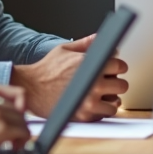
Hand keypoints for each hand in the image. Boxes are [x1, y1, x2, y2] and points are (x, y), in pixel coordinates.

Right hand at [0, 89, 30, 153]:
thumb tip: (6, 124)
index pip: (12, 106)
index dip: (16, 118)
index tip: (15, 129)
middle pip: (20, 114)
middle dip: (20, 127)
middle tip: (16, 140)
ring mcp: (0, 116)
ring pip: (23, 123)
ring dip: (22, 135)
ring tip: (15, 145)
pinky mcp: (3, 129)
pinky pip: (23, 132)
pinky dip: (23, 141)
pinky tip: (15, 148)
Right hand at [11, 35, 129, 121]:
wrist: (30, 88)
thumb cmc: (45, 70)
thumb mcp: (65, 50)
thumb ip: (86, 43)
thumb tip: (99, 37)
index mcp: (90, 65)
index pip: (120, 66)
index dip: (117, 67)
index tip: (114, 69)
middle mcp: (93, 84)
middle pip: (122, 85)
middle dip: (116, 83)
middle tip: (108, 82)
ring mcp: (89, 101)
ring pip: (116, 103)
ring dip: (110, 99)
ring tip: (101, 95)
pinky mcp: (84, 116)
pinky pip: (104, 115)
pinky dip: (101, 111)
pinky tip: (93, 104)